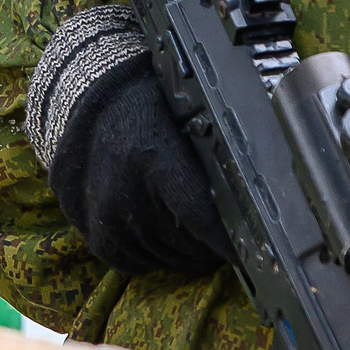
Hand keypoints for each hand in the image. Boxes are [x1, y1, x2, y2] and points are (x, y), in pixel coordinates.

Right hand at [26, 2, 233, 276]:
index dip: (230, 243)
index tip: (254, 254)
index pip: (203, 222)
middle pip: (183, 248)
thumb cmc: (149, 101)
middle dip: (207, 245)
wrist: (88, 89)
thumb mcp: (188, 120)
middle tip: (218, 229)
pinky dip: (145, 251)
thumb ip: (217, 162)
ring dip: (177, 251)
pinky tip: (154, 227)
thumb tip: (269, 198)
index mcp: (152, 159)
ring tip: (187, 227)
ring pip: (157, 259)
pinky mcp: (79, 221)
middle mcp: (119, 191)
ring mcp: (94, 210)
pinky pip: (124, 259)